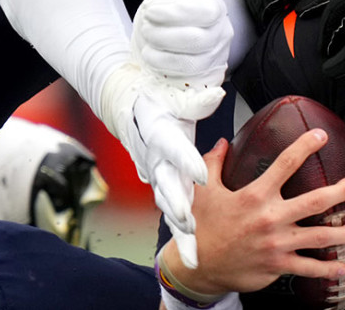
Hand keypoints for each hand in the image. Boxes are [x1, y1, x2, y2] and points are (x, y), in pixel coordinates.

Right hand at [104, 0, 232, 267]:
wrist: (128, 99)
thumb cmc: (155, 92)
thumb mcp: (171, 90)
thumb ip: (193, 98)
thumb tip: (215, 96)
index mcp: (158, 130)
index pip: (172, 146)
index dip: (185, 160)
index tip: (200, 175)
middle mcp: (154, 156)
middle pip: (167, 185)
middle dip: (179, 208)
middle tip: (191, 227)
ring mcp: (155, 171)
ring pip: (168, 203)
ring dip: (180, 228)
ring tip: (193, 252)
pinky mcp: (160, 181)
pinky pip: (172, 208)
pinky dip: (182, 231)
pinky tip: (193, 255)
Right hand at [164, 135, 344, 294]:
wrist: (196, 266)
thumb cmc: (201, 226)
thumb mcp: (202, 191)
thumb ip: (213, 164)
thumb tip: (224, 143)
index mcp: (255, 195)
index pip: (285, 164)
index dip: (305, 146)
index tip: (321, 136)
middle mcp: (270, 218)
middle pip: (315, 201)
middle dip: (340, 192)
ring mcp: (277, 244)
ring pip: (319, 237)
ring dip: (344, 233)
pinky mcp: (277, 265)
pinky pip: (308, 267)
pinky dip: (328, 269)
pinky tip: (343, 267)